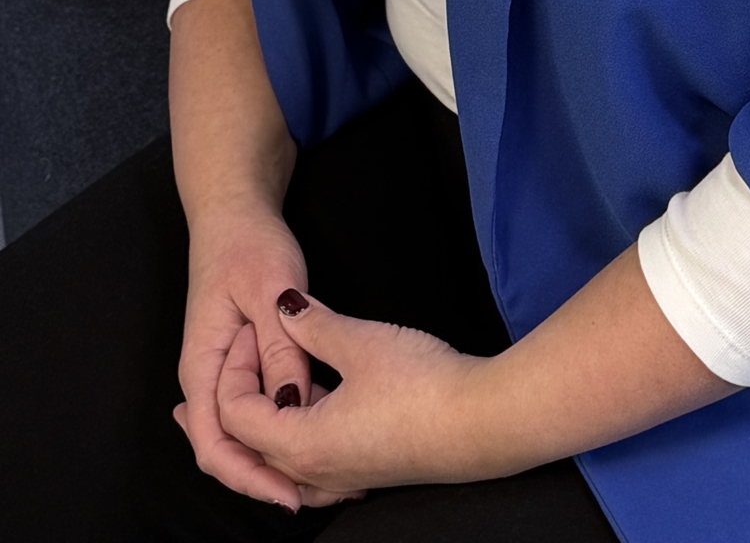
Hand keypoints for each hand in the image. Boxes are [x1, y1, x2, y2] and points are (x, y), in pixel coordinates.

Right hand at [173, 208, 350, 511]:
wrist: (235, 212)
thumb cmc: (247, 245)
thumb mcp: (270, 291)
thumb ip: (280, 347)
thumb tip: (293, 403)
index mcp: (202, 365)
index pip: (214, 442)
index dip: (252, 475)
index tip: (292, 497)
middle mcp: (207, 377)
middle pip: (228, 446)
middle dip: (269, 474)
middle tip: (324, 493)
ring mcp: (224, 369)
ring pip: (246, 429)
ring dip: (280, 451)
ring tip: (331, 471)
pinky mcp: (245, 359)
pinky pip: (261, 403)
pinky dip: (287, 420)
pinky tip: (322, 423)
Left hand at [217, 292, 494, 494]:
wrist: (480, 422)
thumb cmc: (421, 385)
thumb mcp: (361, 341)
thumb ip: (314, 323)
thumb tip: (283, 305)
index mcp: (300, 444)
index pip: (235, 415)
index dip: (235, 368)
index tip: (256, 330)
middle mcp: (312, 472)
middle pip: (250, 444)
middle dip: (239, 400)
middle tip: (238, 364)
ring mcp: (340, 479)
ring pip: (280, 461)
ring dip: (266, 426)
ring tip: (272, 389)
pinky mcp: (364, 474)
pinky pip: (309, 469)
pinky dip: (296, 445)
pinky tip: (316, 418)